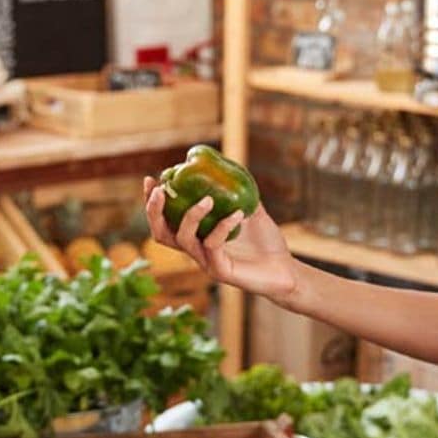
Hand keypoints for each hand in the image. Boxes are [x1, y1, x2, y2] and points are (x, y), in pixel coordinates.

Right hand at [143, 176, 303, 301]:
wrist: (286, 271)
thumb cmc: (267, 244)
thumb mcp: (252, 211)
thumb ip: (239, 192)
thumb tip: (231, 166)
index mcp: (197, 237)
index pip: (165, 222)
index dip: (153, 203)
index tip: (151, 179)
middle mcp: (196, 251)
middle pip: (161, 234)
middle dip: (154, 211)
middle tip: (161, 190)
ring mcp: (206, 262)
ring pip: (183, 239)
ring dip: (191, 215)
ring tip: (207, 198)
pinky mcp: (220, 271)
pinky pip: (213, 245)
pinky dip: (222, 226)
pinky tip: (237, 214)